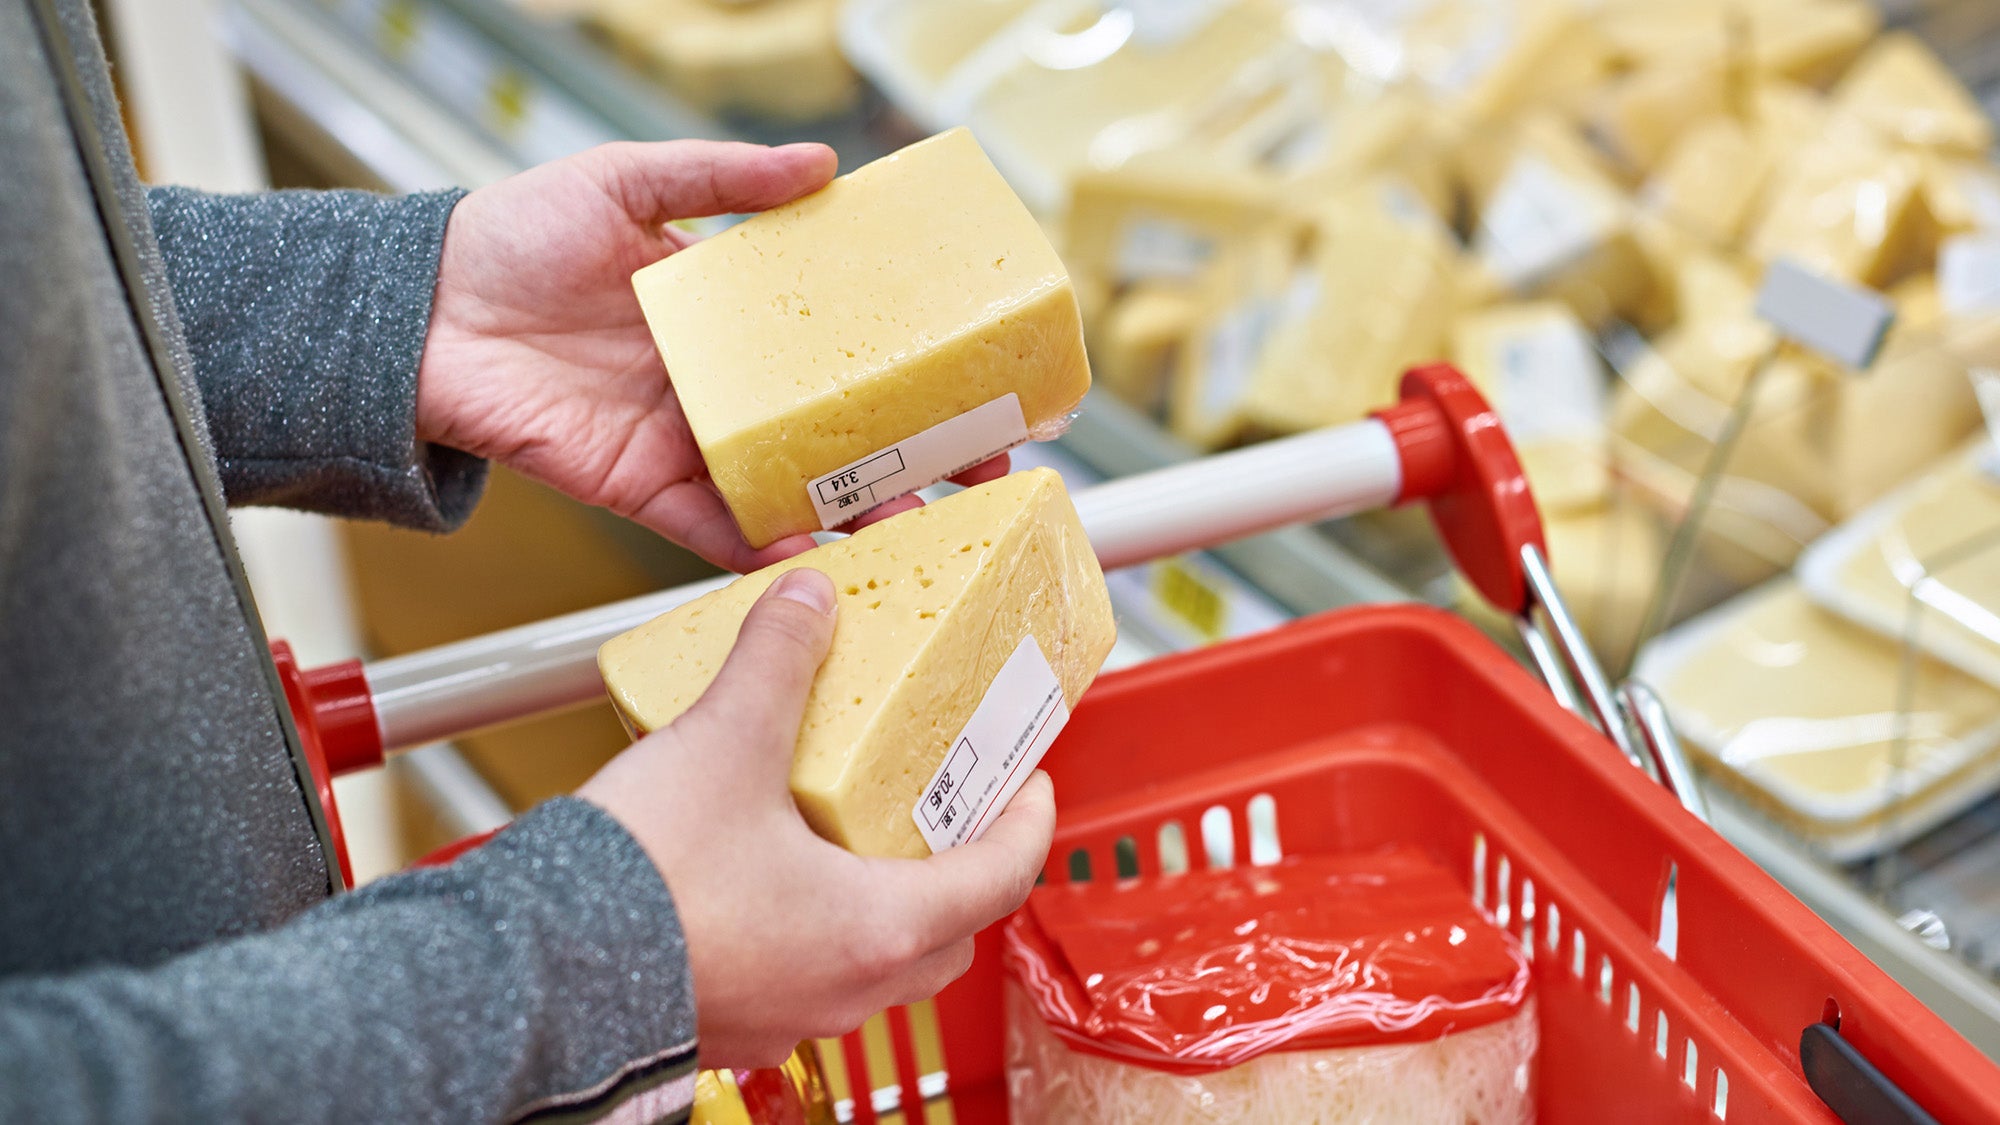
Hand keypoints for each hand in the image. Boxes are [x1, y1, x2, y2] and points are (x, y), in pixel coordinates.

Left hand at [417, 141, 1007, 572]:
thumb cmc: (509, 236)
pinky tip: (816, 555)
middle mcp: (718, 389)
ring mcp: (686, 443)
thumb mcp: (625, 182)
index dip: (903, 370)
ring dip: (852, 514)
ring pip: (789, 490)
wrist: (419, 309)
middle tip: (974, 477)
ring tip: (916, 527)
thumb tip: (821, 165)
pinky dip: (761, 546)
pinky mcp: (640, 489)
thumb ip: (721, 178)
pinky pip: (712, 528)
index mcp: (727, 320)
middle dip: (906, 461)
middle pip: (832, 434)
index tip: (971, 386)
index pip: (838, 350)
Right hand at [577, 570, 1055, 1066]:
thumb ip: (777, 662)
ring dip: (886, 901)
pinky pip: (805, 977)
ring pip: (875, 963)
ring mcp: (789, 1016)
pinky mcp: (731, 1022)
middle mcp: (846, 988)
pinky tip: (771, 876)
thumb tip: (807, 599)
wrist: (530, 970)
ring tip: (858, 832)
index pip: (1001, 876)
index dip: (1028, 818)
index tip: (1030, 780)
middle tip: (951, 807)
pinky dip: (816, 928)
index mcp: (878, 929)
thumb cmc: (642, 885)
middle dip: (962, 866)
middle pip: (948, 931)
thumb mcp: (726, 744)